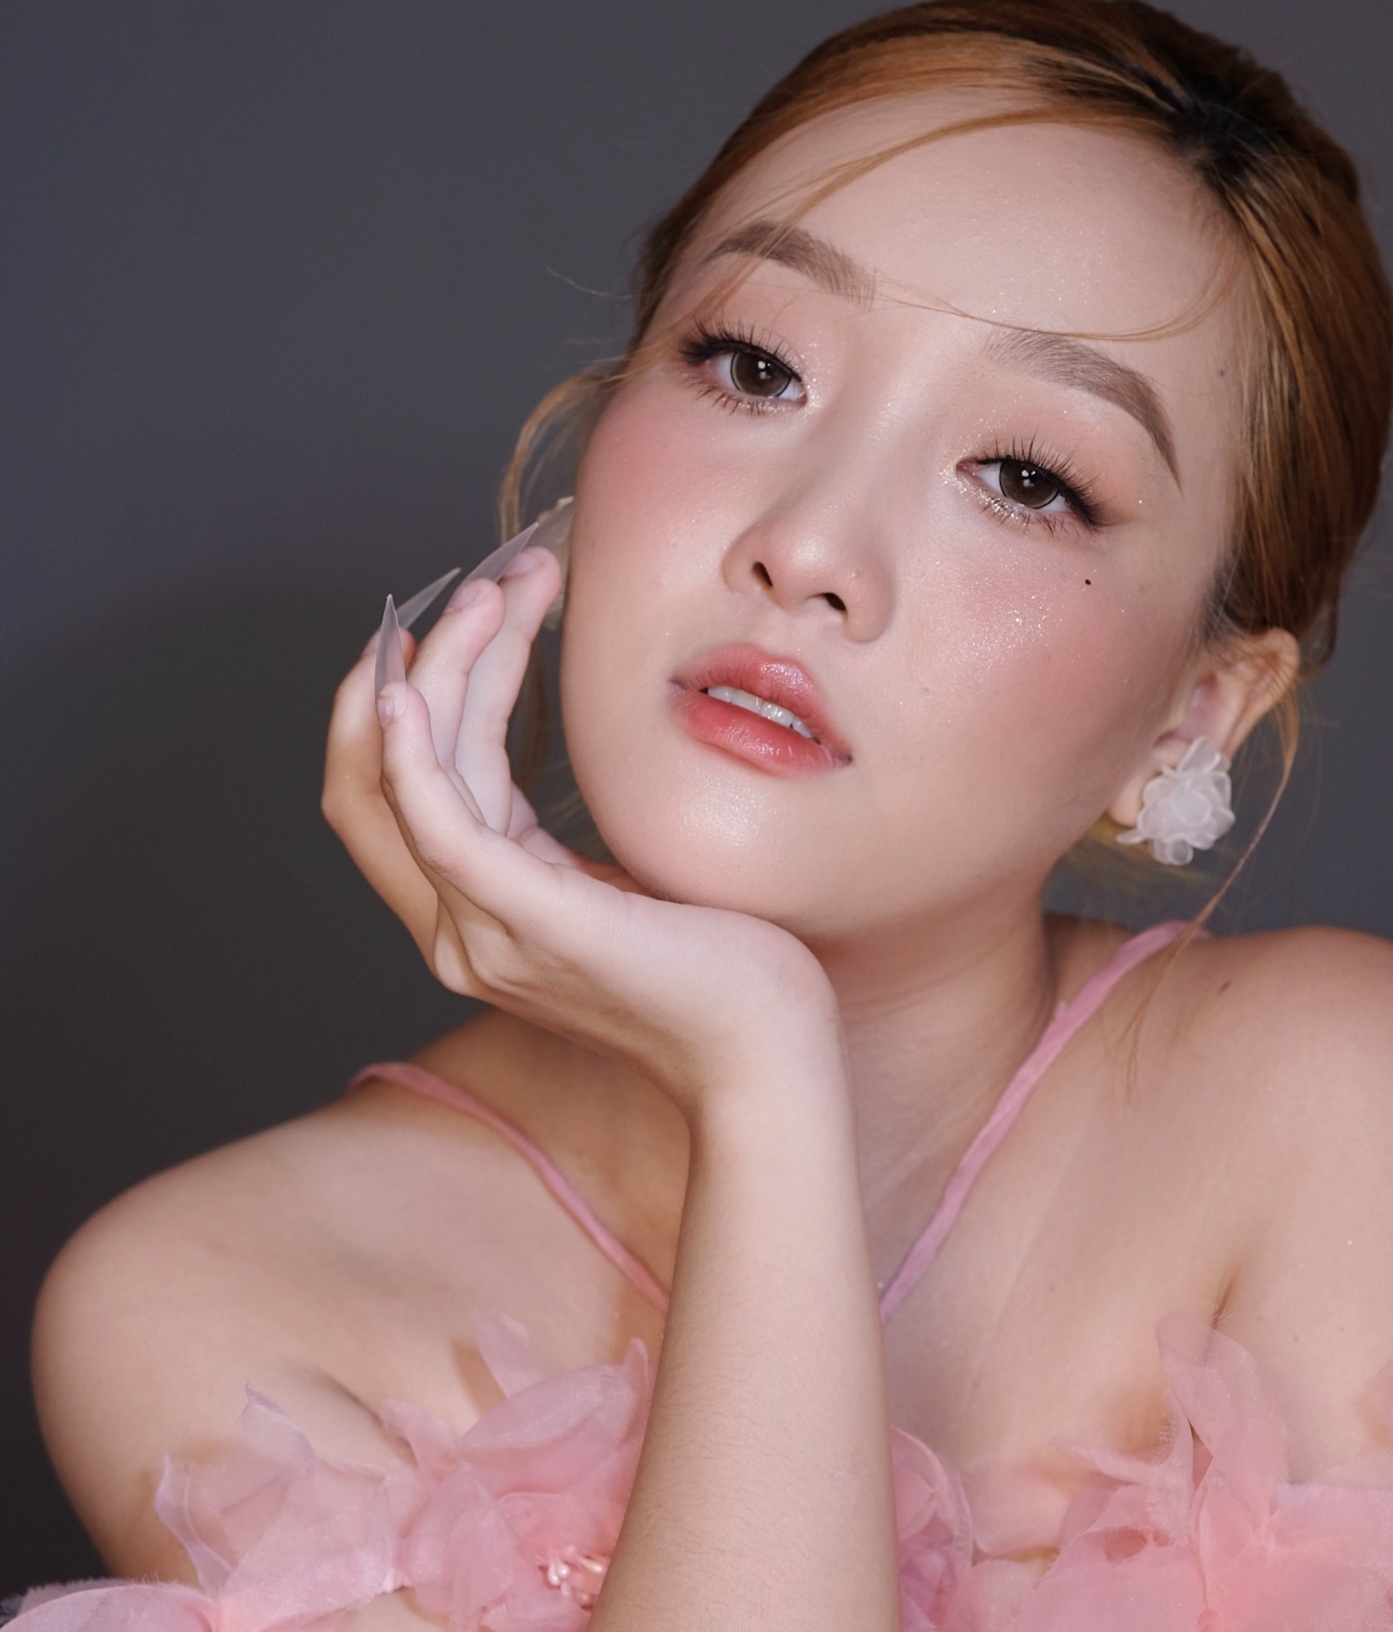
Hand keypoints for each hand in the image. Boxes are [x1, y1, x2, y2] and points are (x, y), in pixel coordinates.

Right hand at [322, 552, 838, 1114]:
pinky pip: (439, 828)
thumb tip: (568, 740)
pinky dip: (410, 753)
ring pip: (415, 772)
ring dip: (447, 664)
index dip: (409, 691)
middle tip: (498, 577)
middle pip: (387, 769)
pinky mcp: (530, 925)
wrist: (766, 1054)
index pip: (402, 786)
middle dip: (426, 657)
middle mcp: (458, 931)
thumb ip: (567, 836)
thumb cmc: (721, 968)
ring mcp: (484, 935)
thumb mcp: (623, 880)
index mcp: (480, 914)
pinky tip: (407, 688)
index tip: (467, 607)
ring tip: (503, 589)